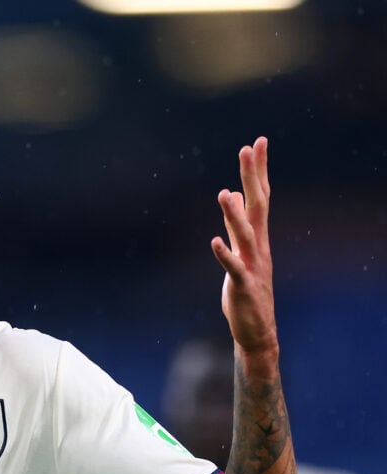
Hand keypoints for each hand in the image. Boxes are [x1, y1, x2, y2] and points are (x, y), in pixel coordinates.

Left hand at [211, 137, 277, 354]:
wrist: (257, 330)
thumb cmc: (246, 291)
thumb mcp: (240, 252)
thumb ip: (235, 226)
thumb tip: (228, 195)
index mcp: (257, 237)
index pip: (260, 196)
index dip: (258, 170)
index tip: (257, 143)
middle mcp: (259, 246)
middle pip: (258, 205)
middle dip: (252, 177)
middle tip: (248, 148)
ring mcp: (252, 265)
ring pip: (245, 234)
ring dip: (234, 215)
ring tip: (224, 194)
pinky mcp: (243, 286)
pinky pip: (233, 267)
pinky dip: (224, 254)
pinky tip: (214, 241)